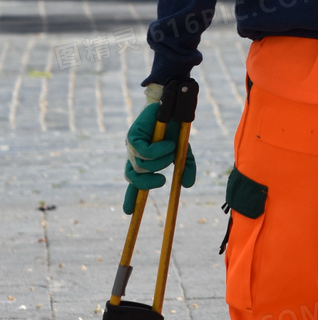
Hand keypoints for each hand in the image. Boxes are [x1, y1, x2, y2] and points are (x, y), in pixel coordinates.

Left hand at [123, 97, 195, 214]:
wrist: (173, 106)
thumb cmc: (176, 128)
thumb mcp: (184, 152)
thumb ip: (187, 168)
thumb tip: (187, 186)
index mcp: (144, 162)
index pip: (134, 184)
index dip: (130, 199)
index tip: (129, 213)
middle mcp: (135, 156)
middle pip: (133, 178)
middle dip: (147, 183)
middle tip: (163, 180)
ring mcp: (132, 147)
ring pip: (142, 166)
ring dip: (161, 161)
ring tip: (171, 149)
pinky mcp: (132, 137)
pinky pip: (144, 152)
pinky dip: (159, 150)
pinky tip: (168, 144)